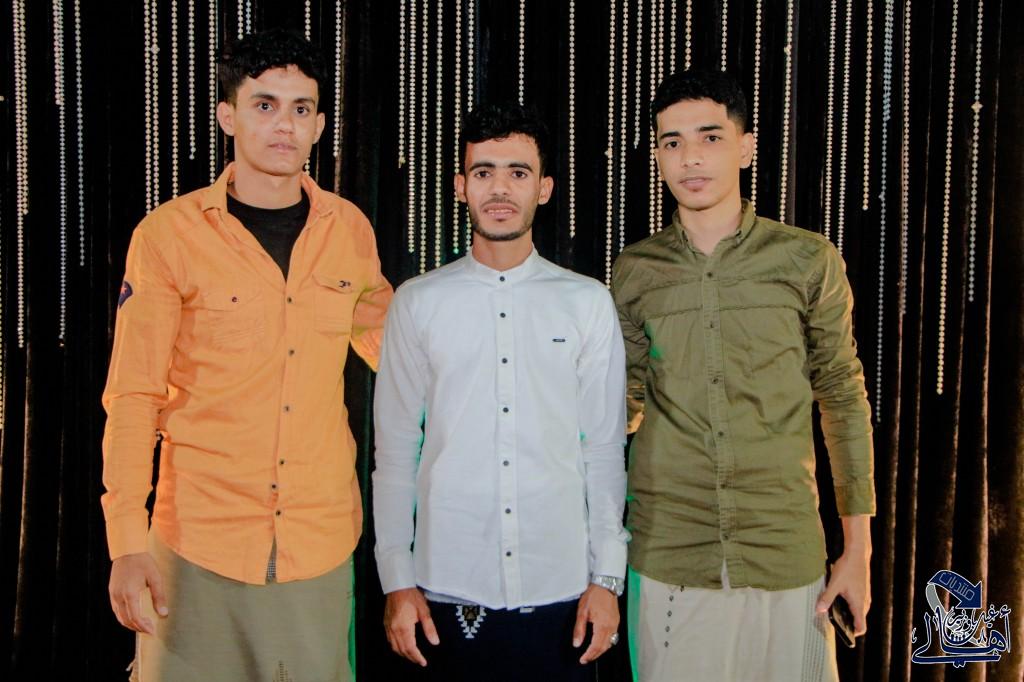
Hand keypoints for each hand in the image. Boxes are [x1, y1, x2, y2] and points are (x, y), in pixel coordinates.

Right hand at [108, 552, 167, 634]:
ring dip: (130, 623)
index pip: (134, 618)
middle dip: (138, 628)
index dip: (143, 627)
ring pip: (119, 616)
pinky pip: (116, 609)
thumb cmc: (143, 562)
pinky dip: (124, 616)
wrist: (128, 550)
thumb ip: (159, 597)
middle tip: (149, 630)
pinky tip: (134, 615)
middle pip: (126, 620)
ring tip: (143, 625)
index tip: (152, 632)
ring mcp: (113, 594)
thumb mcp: (155, 578)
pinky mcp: (112, 591)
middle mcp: (119, 596)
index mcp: (129, 594)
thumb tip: (163, 613)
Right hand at [384, 588, 438, 665]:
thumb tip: (435, 642)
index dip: (417, 657)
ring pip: (394, 647)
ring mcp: (388, 627)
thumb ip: (429, 628)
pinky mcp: (386, 624)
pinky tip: (401, 647)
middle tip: (420, 661)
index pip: (410, 648)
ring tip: (412, 656)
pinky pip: (389, 640)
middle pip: (401, 650)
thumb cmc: (412, 597)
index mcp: (403, 628)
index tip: (423, 662)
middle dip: (411, 658)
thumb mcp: (424, 611)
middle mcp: (394, 630)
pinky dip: (396, 647)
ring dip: (403, 654)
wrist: (398, 586)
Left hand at [573, 584, 619, 663]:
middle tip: (585, 659)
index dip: (589, 655)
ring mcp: (615, 624)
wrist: (605, 584)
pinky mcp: (616, 621)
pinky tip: (599, 643)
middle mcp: (611, 627)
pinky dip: (606, 643)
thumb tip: (576, 644)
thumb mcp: (582, 612)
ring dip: (600, 650)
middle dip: (594, 655)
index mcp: (602, 625)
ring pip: (610, 643)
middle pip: (604, 647)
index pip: (596, 646)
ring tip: (591, 653)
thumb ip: (579, 629)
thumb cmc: (593, 596)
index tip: (582, 660)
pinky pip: (613, 637)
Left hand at [816, 516, 871, 636]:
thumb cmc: (847, 568)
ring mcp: (865, 596)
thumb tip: (819, 611)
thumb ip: (827, 598)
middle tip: (834, 621)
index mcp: (859, 604)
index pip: (861, 627)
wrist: (857, 554)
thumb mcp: (834, 584)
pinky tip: (839, 598)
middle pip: (858, 620)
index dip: (853, 633)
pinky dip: (850, 605)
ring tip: (835, 610)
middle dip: (848, 623)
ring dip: (848, 613)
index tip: (843, 633)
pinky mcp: (863, 590)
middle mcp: (865, 602)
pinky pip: (858, 603)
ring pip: (858, 611)